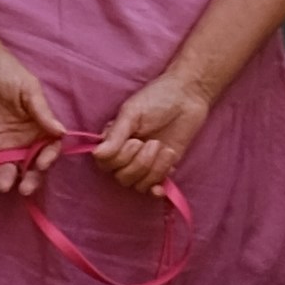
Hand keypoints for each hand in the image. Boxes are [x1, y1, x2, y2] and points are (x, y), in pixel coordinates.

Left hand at [0, 47, 62, 188]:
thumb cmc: (6, 72)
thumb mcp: (29, 88)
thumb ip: (42, 111)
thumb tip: (61, 132)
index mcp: (40, 126)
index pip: (49, 149)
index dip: (48, 159)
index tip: (42, 163)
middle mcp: (24, 140)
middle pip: (31, 166)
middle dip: (31, 179)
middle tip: (24, 187)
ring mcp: (4, 146)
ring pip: (9, 171)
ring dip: (8, 182)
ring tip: (3, 185)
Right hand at [88, 68, 210, 196]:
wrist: (188, 96)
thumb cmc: (157, 98)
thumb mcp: (132, 113)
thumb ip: (115, 135)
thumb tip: (97, 154)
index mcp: (114, 140)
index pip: (105, 163)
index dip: (119, 158)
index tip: (135, 141)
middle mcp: (126, 155)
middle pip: (122, 177)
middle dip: (140, 163)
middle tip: (154, 143)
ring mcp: (145, 164)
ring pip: (138, 185)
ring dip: (154, 170)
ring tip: (165, 149)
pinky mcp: (163, 169)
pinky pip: (154, 188)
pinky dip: (158, 186)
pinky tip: (163, 184)